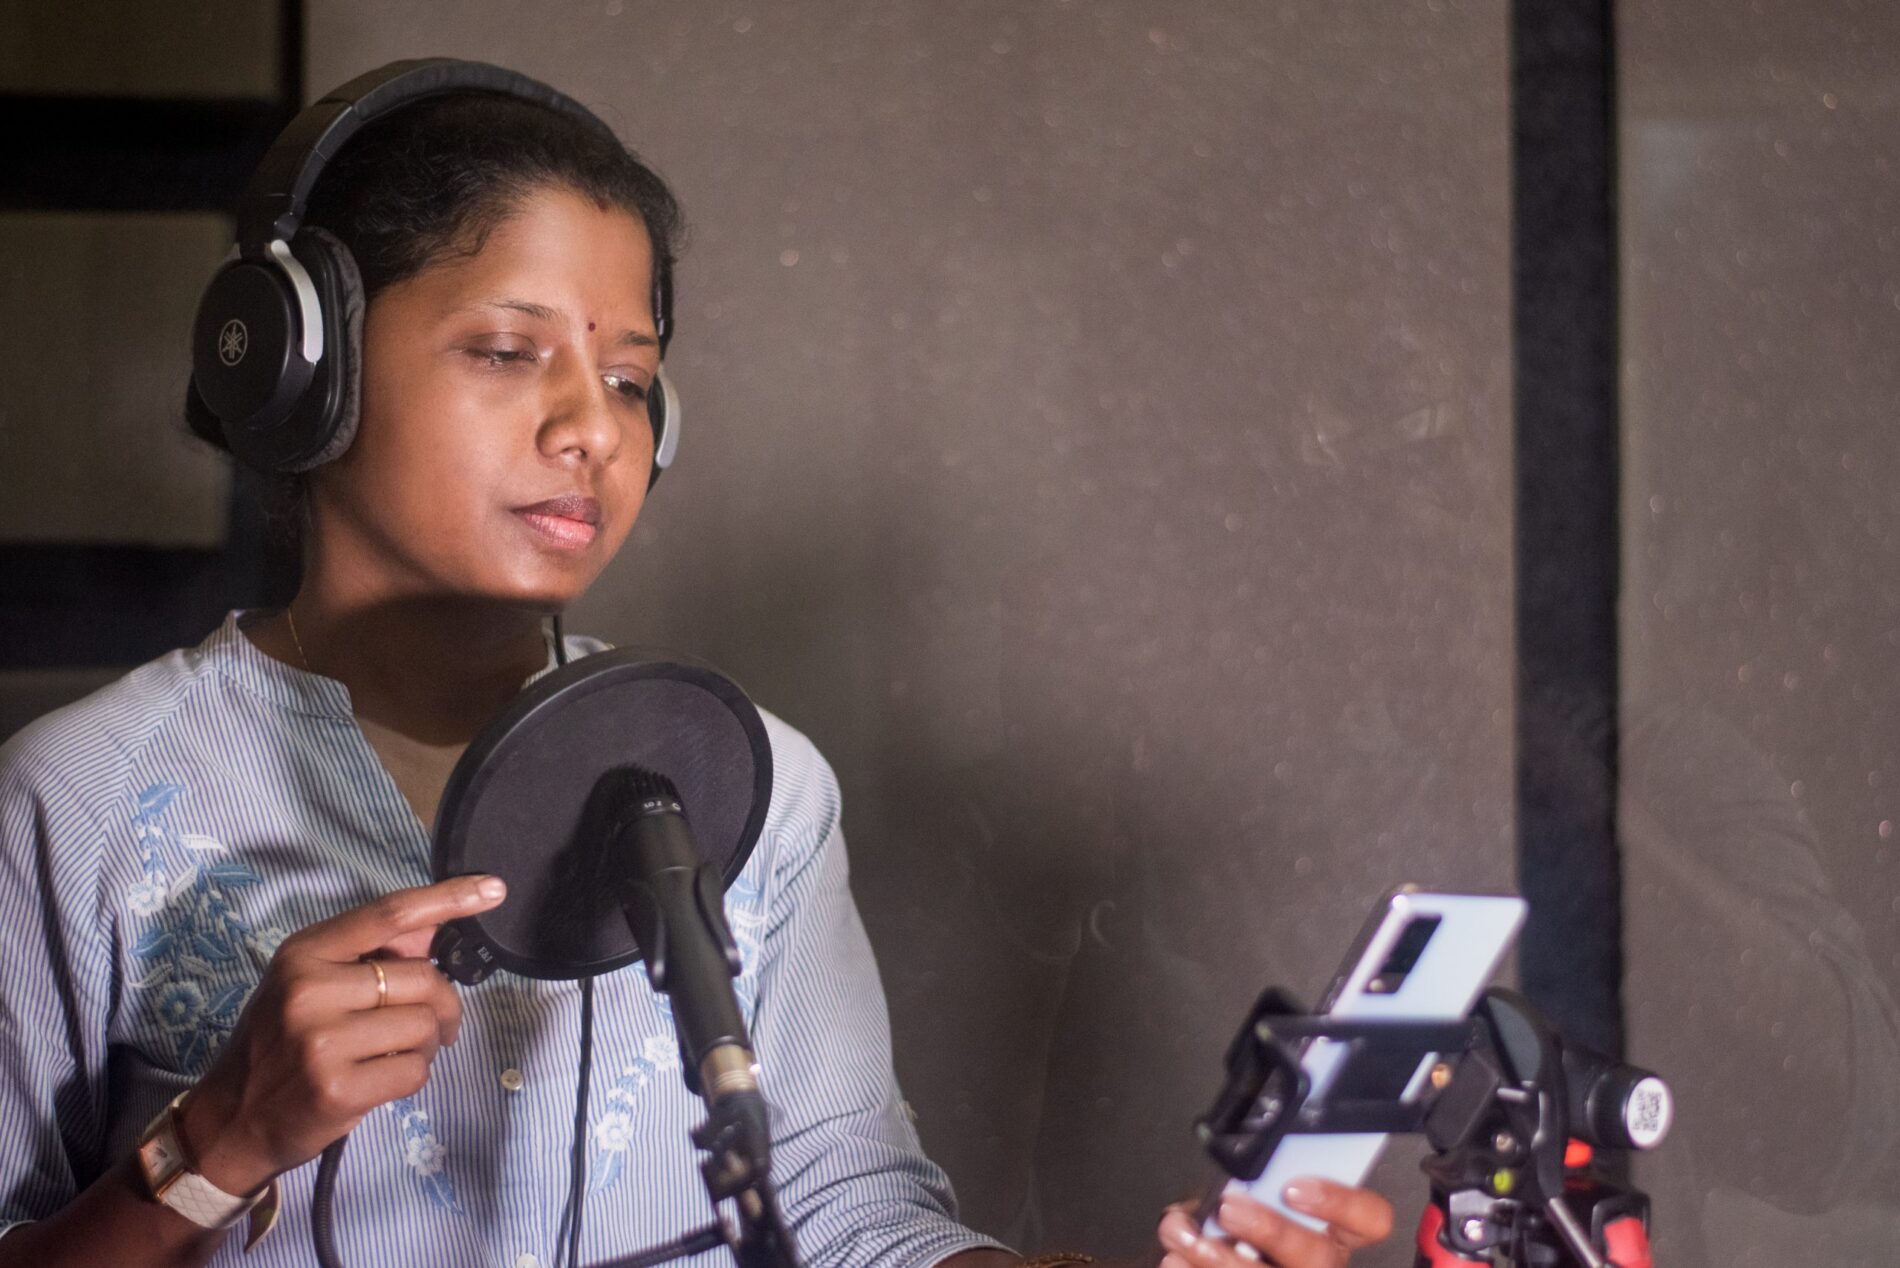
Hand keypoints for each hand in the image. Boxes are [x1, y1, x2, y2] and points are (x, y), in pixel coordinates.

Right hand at [175, 875, 507, 1194]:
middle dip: (442, 1006)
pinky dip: (413, 1077)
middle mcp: (310, 989)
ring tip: (395, 1055)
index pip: (389, 913)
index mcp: (305, 952)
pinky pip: (415, 1071)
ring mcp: (322, 1040)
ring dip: (426, 1046)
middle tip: (434, 1027)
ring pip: (424, 1026)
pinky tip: (381, 1080)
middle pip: (423, 979)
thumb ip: (370, 954)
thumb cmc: (278, 1045)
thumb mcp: (308, 985)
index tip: (494, 888)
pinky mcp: (338, 1087)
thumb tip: (434, 924)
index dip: (448, 898)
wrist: (230, 1122)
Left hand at [1157, 1181, 1394, 1267]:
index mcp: (1329, 1232)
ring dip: (1221, 1259)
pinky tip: (1176, 1260)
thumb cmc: (1230, 1230)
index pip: (1370, 1218)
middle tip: (1230, 1208)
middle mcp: (1318, 1266)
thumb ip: (1250, 1185)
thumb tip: (1232, 1174)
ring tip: (1187, 1238)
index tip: (1293, 1186)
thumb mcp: (1245, 1198)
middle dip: (1269, 1229)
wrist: (1201, 1260)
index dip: (1340, 1202)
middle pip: (1318, 1256)